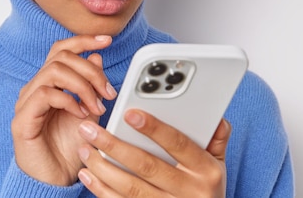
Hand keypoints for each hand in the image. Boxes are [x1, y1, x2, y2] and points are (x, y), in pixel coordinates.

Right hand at [11, 35, 117, 185]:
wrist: (56, 181)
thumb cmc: (69, 149)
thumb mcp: (89, 112)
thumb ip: (91, 86)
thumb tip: (96, 56)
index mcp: (50, 84)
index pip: (62, 50)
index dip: (83, 41)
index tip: (106, 41)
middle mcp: (36, 88)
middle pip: (61, 57)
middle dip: (90, 70)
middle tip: (108, 92)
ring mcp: (27, 102)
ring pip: (54, 71)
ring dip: (82, 85)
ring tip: (96, 106)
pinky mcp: (23, 119)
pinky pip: (45, 94)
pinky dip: (68, 100)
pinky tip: (81, 115)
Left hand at [76, 111, 230, 196]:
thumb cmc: (206, 190)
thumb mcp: (217, 166)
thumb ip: (215, 140)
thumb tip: (216, 116)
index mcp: (205, 172)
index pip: (178, 144)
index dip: (154, 128)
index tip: (129, 113)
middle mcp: (188, 192)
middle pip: (147, 166)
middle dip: (114, 145)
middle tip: (90, 129)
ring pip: (130, 188)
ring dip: (103, 167)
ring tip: (84, 149)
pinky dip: (102, 190)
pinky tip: (87, 174)